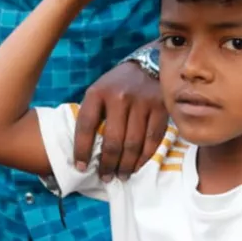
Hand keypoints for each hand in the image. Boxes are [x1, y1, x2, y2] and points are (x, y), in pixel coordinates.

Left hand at [75, 61, 168, 181]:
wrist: (148, 64)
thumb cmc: (118, 84)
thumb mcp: (99, 91)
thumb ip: (95, 115)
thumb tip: (87, 151)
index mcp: (98, 92)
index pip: (85, 125)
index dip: (81, 150)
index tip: (80, 167)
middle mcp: (119, 96)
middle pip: (112, 140)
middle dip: (107, 164)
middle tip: (106, 177)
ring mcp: (141, 102)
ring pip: (133, 144)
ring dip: (126, 165)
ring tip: (121, 176)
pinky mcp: (160, 107)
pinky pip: (153, 139)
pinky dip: (145, 157)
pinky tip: (137, 165)